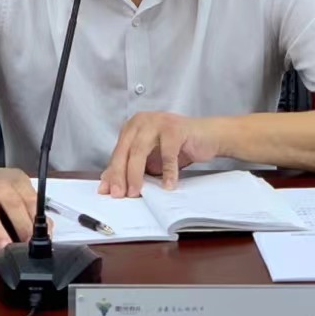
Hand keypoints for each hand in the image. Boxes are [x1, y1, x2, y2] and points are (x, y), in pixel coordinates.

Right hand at [0, 165, 38, 251]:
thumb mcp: (16, 191)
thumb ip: (30, 208)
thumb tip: (49, 230)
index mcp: (15, 180)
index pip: (30, 198)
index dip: (38, 218)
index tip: (44, 237)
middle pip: (12, 203)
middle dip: (22, 225)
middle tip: (28, 245)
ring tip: (4, 247)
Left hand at [99, 112, 220, 197]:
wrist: (207, 137)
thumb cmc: (177, 147)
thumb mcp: (150, 158)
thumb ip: (131, 167)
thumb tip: (111, 186)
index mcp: (133, 126)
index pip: (118, 152)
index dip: (112, 173)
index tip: (107, 191)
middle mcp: (142, 121)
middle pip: (126, 151)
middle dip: (121, 175)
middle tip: (119, 194)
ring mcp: (158, 122)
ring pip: (140, 150)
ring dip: (137, 174)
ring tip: (136, 192)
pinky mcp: (175, 129)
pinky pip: (168, 153)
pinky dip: (168, 172)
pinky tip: (168, 185)